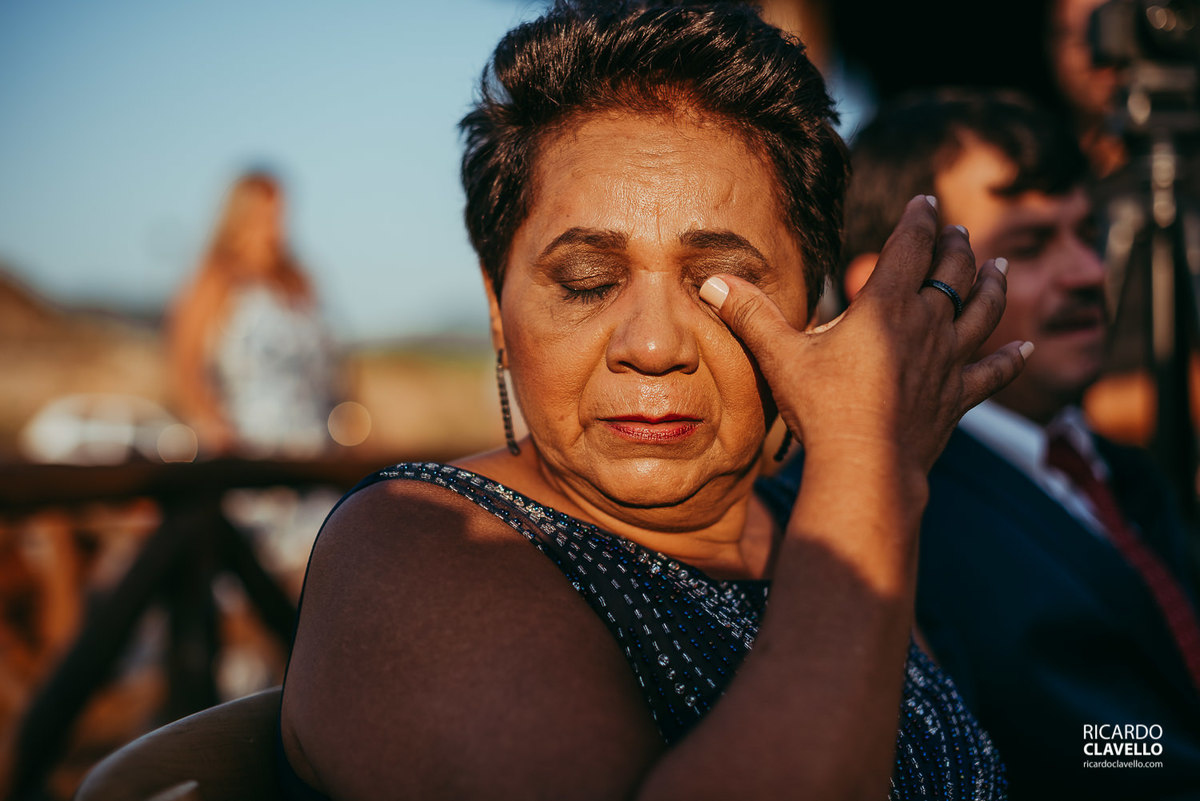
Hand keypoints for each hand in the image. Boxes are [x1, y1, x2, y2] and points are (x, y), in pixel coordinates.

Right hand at [701, 194, 1028, 474]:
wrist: (866, 466)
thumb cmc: (822, 408)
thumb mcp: (781, 356)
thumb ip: (751, 315)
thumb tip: (712, 283)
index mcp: (886, 306)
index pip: (911, 246)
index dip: (919, 219)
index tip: (925, 200)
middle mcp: (927, 325)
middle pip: (953, 271)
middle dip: (955, 245)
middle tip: (957, 231)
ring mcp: (949, 361)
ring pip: (983, 311)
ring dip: (993, 284)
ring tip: (999, 265)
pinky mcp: (958, 397)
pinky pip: (993, 371)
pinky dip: (1011, 358)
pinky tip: (1029, 348)